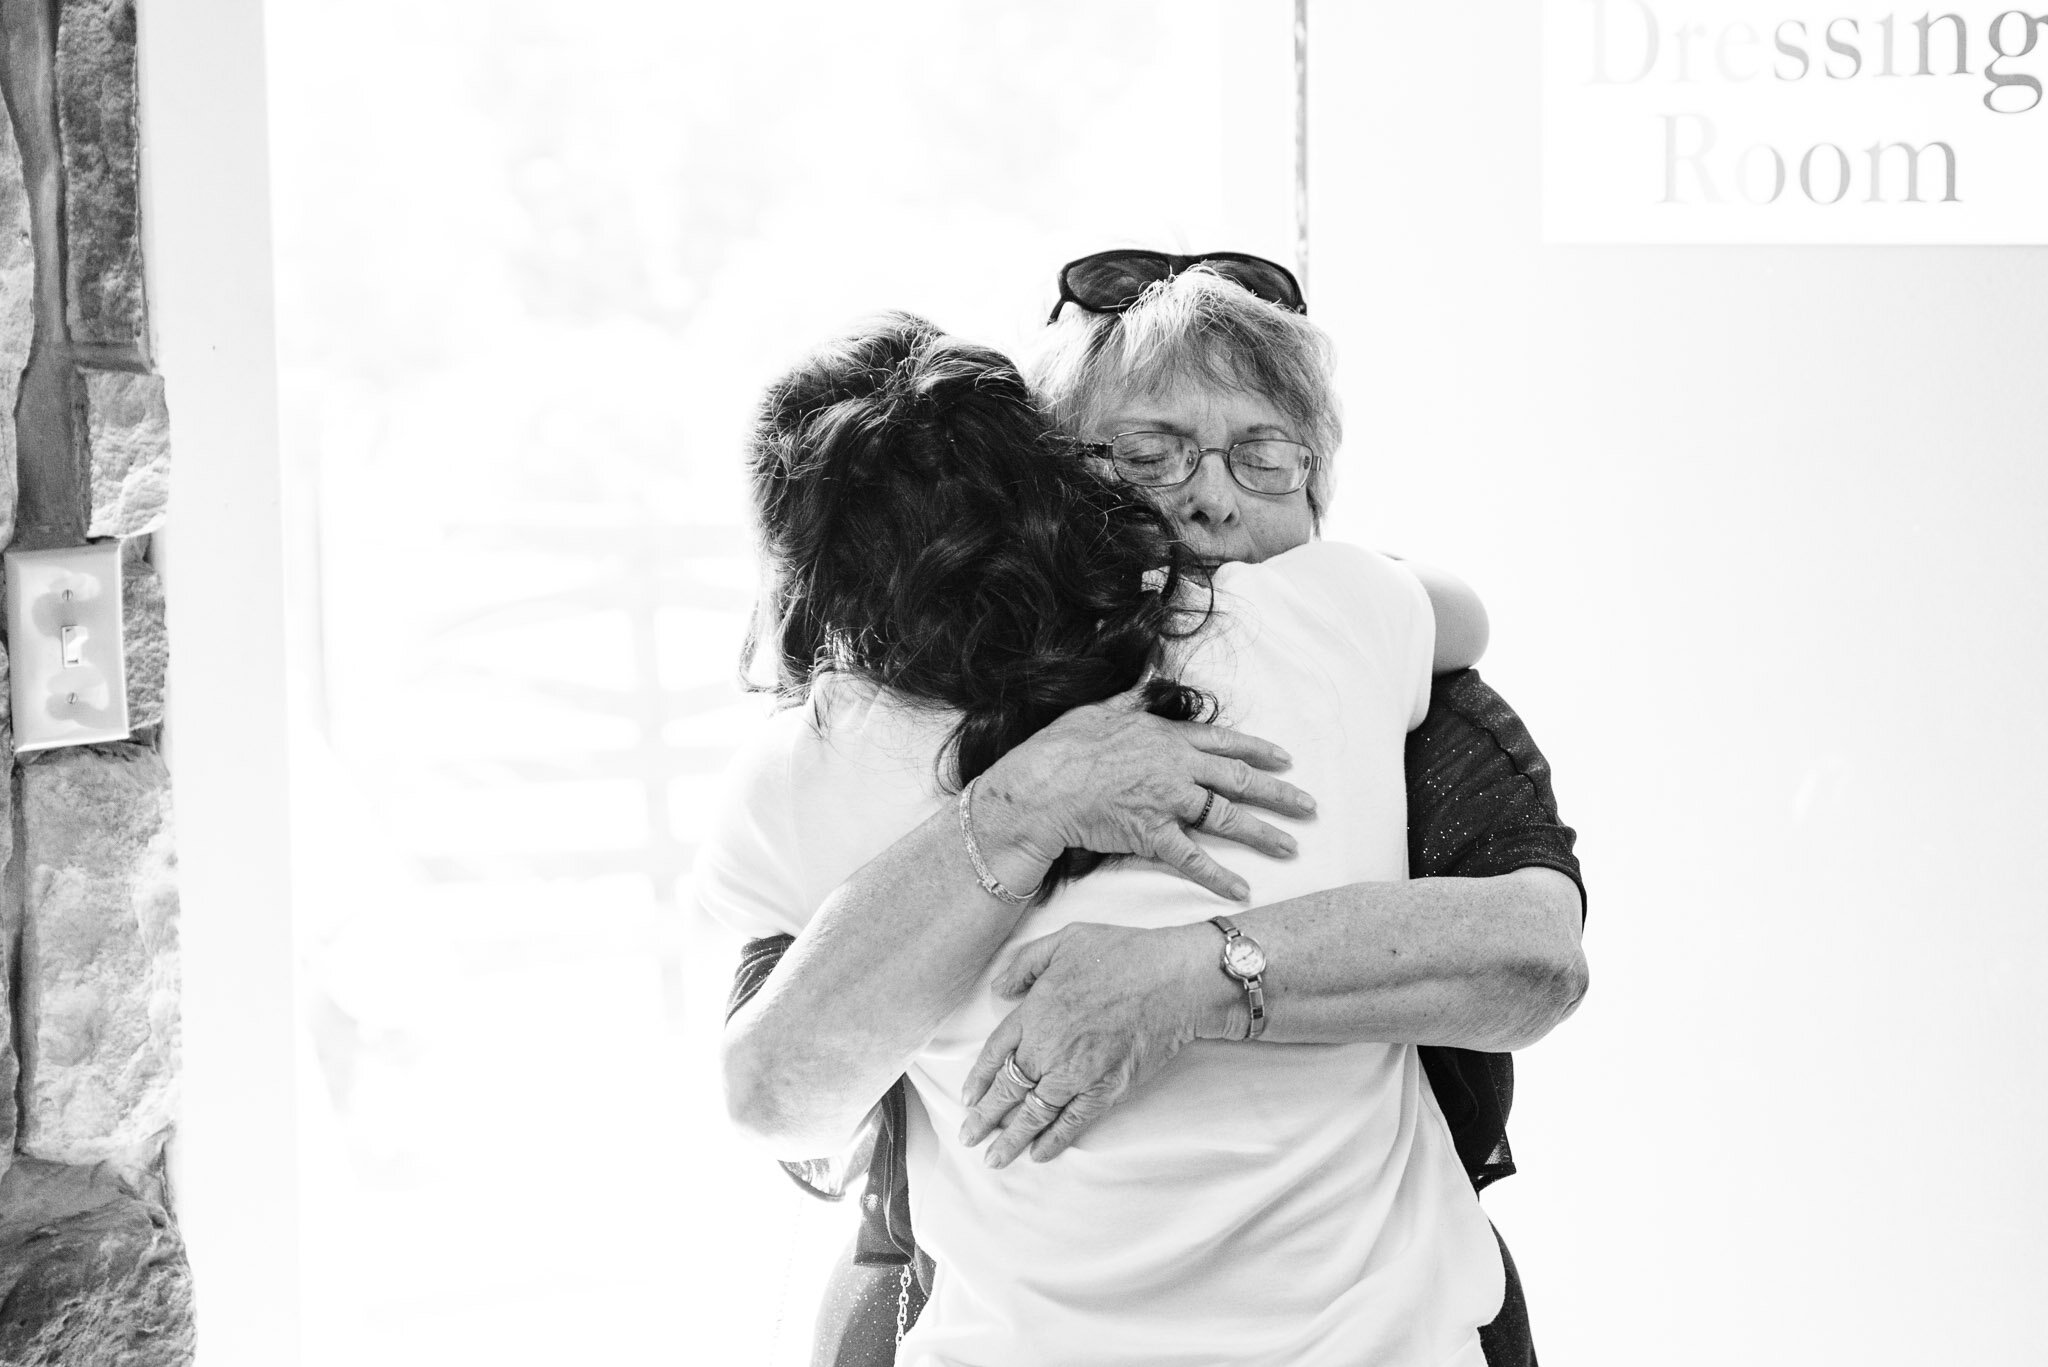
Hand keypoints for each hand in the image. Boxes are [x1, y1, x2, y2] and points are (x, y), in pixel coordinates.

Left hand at [956, 921, 1235, 1167]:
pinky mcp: (1107, 1088)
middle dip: (985, 1117)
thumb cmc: (1123, 953)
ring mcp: (1077, 1072)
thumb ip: (1025, 963)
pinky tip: (1039, 1154)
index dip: (979, 1078)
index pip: (995, 1052)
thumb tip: (999, 988)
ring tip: (993, 1159)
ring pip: (1035, 1113)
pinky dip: (1054, 1141)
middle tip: (968, 1138)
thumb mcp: (1065, 939)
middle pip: (1008, 1088)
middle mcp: (1049, 1047)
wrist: (1174, 979)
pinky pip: (1073, 1122)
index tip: (967, 1097)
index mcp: (1034, 1011)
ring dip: (1011, 1138)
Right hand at [975, 687, 1314, 901]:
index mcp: (1168, 737)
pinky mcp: (1153, 835)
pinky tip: (1243, 890)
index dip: (1259, 751)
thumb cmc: (1065, 747)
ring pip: (1227, 818)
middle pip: (1239, 780)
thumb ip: (1133, 698)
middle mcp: (1178, 768)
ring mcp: (1169, 802)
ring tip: (1291, 847)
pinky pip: (1193, 859)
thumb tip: (1149, 678)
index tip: (1285, 759)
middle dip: (1279, 794)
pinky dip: (1218, 876)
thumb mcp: (1102, 710)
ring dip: (1263, 834)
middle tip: (1308, 806)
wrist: (1043, 786)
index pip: (1226, 742)